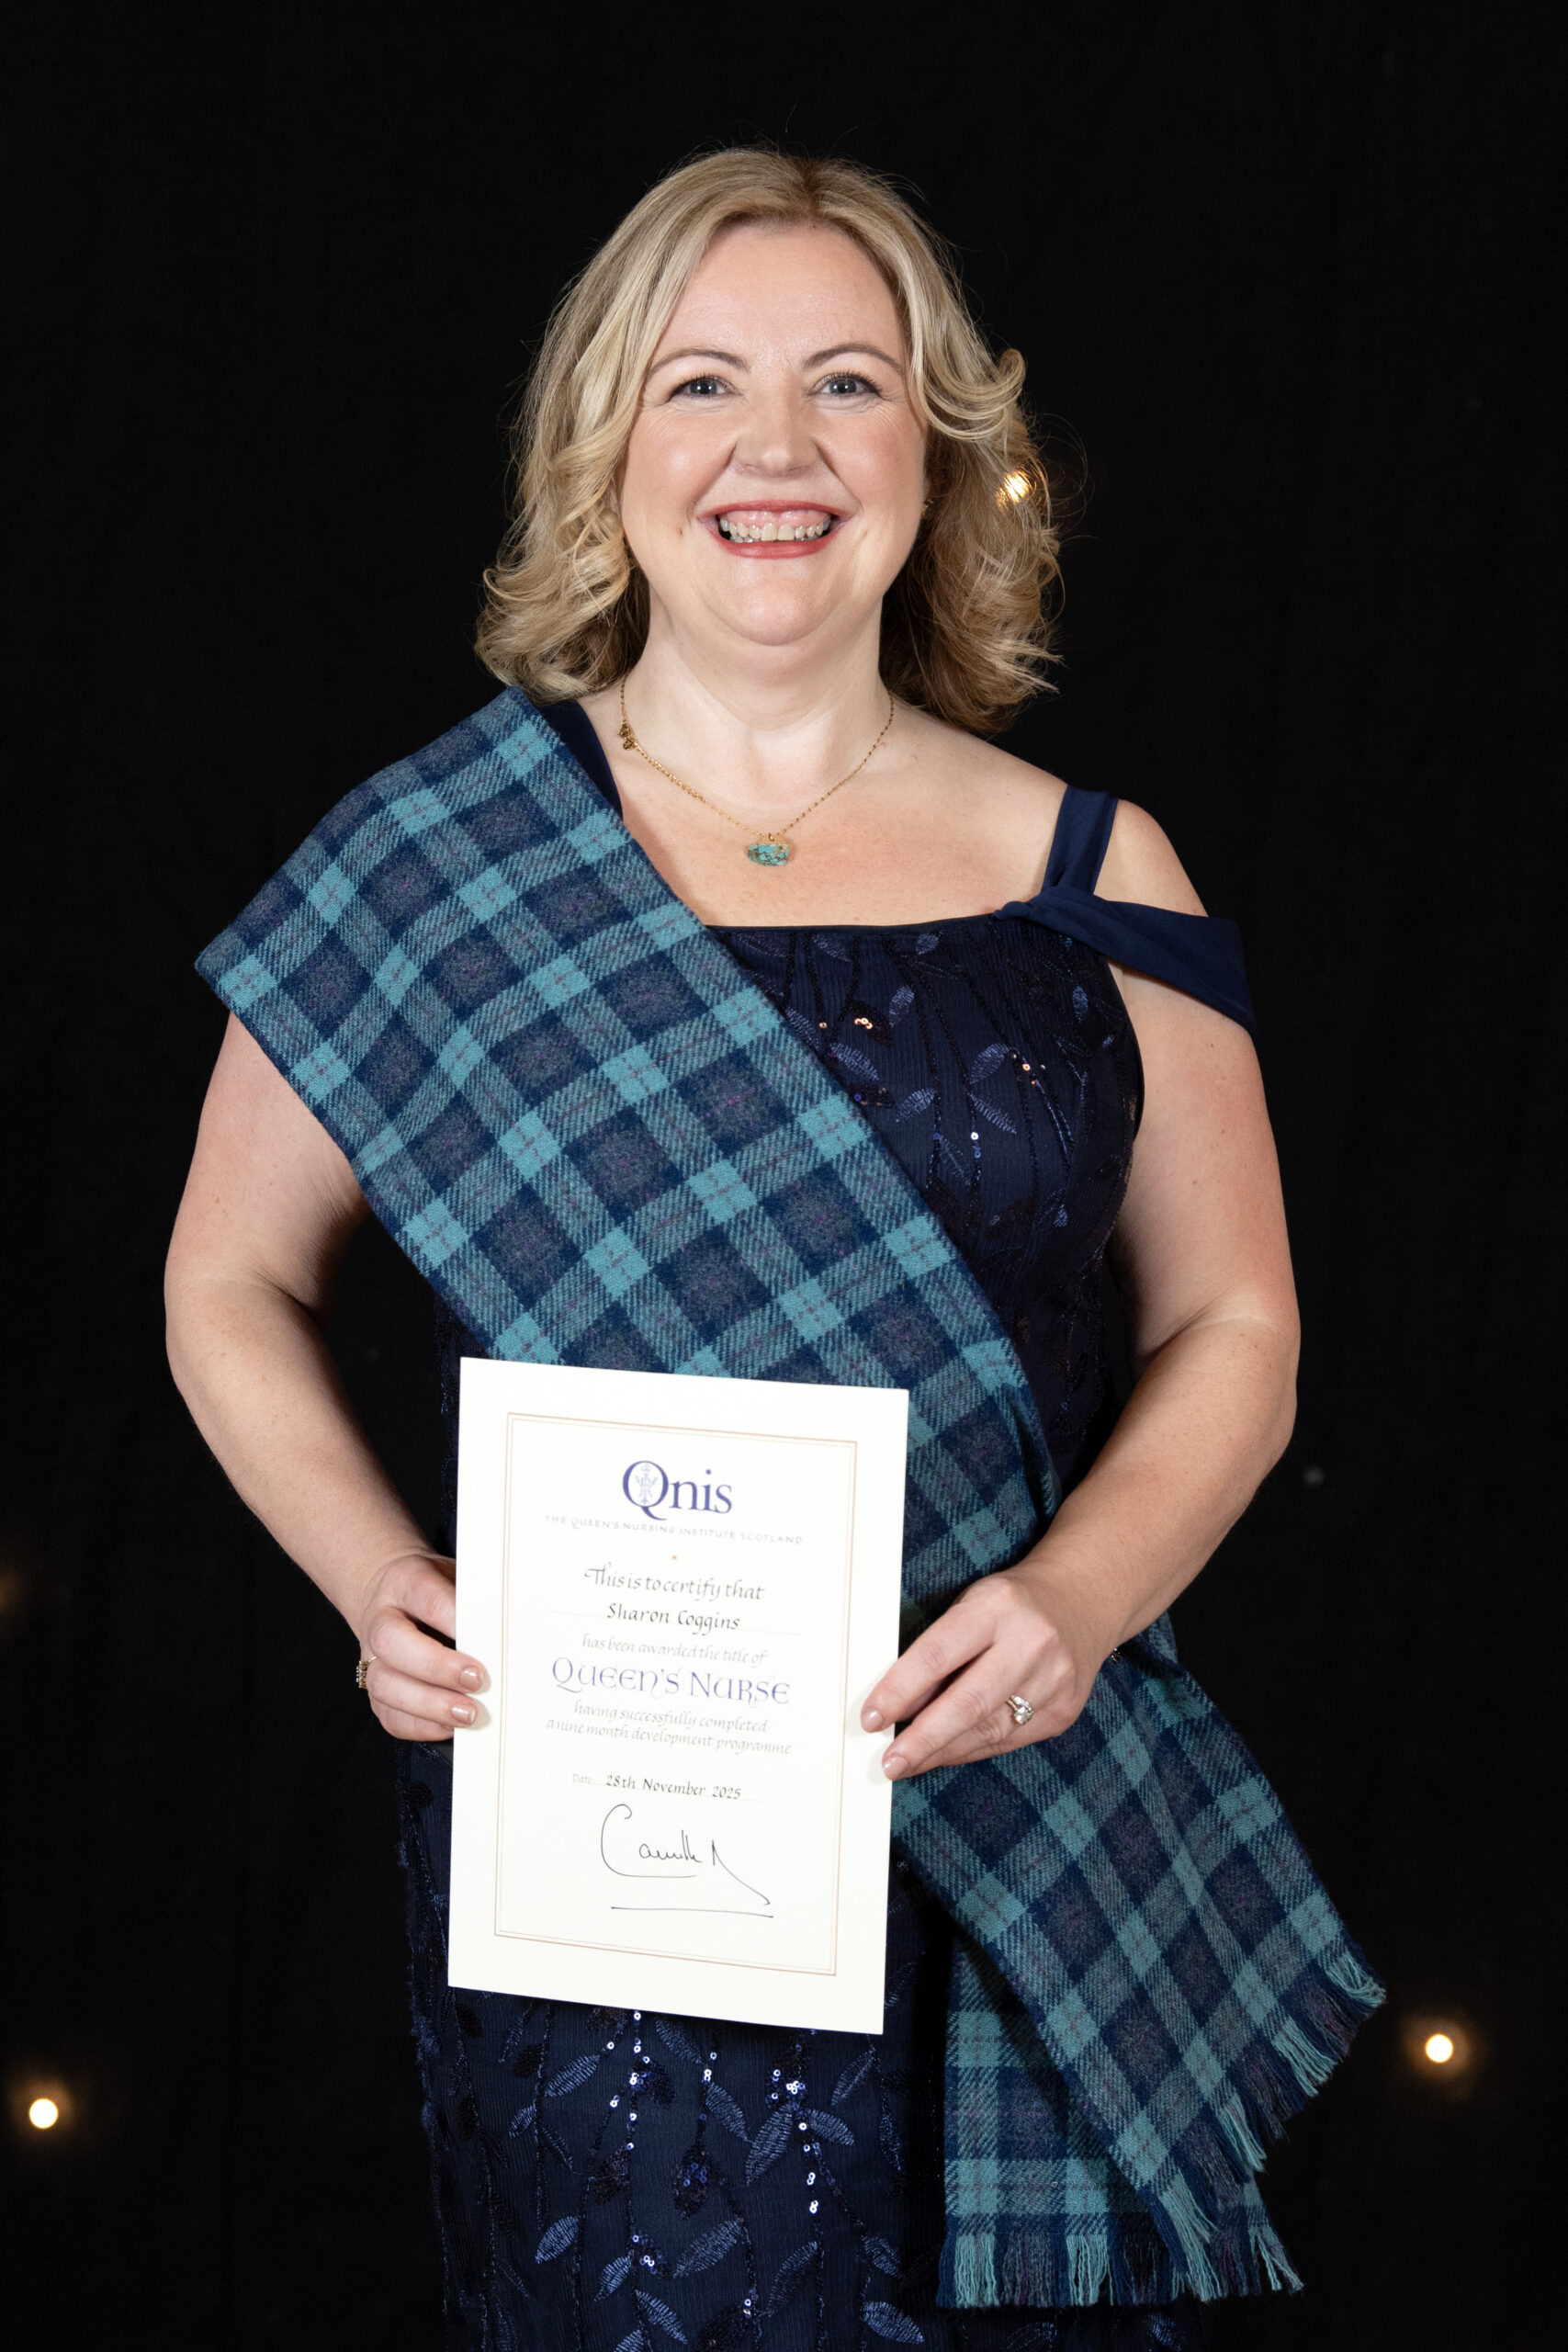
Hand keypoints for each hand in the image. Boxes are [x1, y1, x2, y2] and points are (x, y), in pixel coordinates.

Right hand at [355, 1551, 488, 1740]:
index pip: (426, 1599)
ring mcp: (372, 1659)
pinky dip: (422, 1726)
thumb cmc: (437, 1591)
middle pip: (393, 1643)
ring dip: (430, 1704)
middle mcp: (380, 1620)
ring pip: (385, 1685)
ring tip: (468, 1713)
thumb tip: (518, 1626)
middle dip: (437, 1666)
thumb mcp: (457, 1577)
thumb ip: (478, 1598)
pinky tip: (450, 1726)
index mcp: (404, 1583)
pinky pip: (390, 1716)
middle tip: (477, 1679)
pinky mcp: (377, 1692)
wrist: (393, 1597)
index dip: (454, 1620)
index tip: (487, 1638)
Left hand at [860, 1560, 1112, 1778]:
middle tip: (890, 1761)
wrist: (1081, 1601)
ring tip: (909, 1762)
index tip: (873, 1717)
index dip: (900, 1690)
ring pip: (988, 1731)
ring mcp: (1054, 1680)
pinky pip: (1009, 1741)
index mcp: (997, 1606)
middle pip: (968, 1703)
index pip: (938, 1654)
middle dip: (923, 1739)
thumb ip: (939, 1652)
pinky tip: (947, 1753)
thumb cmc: (1011, 1605)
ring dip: (942, 1752)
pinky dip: (972, 1749)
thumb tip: (897, 1706)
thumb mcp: (970, 1607)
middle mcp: (1031, 1642)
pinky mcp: (1064, 1711)